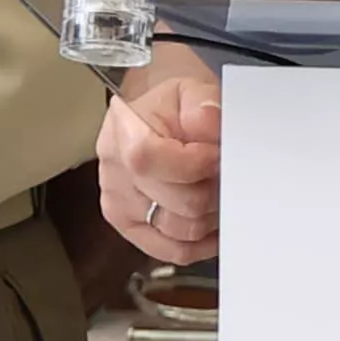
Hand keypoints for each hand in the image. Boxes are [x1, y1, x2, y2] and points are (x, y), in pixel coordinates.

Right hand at [96, 55, 222, 264]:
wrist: (154, 117)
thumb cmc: (172, 106)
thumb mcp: (191, 89)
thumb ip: (203, 103)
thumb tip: (209, 123)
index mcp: (123, 134)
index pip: (150, 160)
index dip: (196, 163)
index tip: (216, 154)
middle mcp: (115, 173)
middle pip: (178, 202)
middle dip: (214, 188)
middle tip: (224, 172)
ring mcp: (120, 205)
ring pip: (181, 231)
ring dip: (211, 215)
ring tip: (217, 190)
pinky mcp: (130, 228)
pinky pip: (173, 251)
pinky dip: (201, 243)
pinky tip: (213, 224)